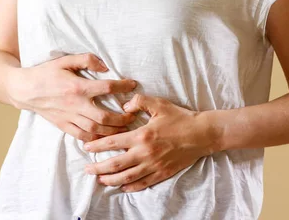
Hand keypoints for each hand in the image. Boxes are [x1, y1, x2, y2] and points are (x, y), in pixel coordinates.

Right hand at [8, 52, 138, 141]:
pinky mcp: (64, 126)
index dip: (123, 86)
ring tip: (125, 128)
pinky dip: (96, 139)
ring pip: (96, 130)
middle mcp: (75, 105)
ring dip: (113, 131)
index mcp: (77, 87)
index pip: (106, 88)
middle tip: (134, 115)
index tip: (133, 85)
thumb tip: (105, 67)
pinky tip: (106, 137)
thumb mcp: (65, 60)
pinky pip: (83, 137)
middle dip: (123, 118)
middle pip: (105, 116)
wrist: (25, 89)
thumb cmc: (46, 73)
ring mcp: (69, 117)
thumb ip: (86, 60)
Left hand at [81, 93, 217, 191]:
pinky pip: (144, 183)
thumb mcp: (159, 104)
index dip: (97, 145)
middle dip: (99, 168)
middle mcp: (145, 153)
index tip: (86, 147)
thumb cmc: (180, 118)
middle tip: (87, 169)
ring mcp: (154, 165)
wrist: (202, 134)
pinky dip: (131, 187)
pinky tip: (123, 187)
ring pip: (127, 177)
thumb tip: (123, 106)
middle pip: (116, 164)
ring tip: (100, 180)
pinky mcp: (163, 173)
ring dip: (111, 180)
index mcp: (141, 135)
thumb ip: (139, 101)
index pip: (113, 142)